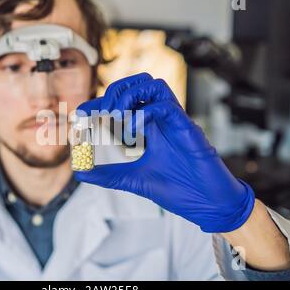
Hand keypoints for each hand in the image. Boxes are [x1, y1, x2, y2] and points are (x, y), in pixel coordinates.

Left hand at [74, 73, 254, 232]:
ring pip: (153, 85)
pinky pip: (165, 106)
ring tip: (115, 118)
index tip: (81, 113)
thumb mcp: (133, 179)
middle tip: (101, 114)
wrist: (208, 204)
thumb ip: (108, 175)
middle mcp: (161, 119)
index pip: (123, 102)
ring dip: (129, 96)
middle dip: (114, 93)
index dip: (100, 103)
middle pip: (138, 84)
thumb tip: (80, 173)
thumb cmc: (178, 189)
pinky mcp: (186, 127)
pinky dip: (144, 113)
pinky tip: (131, 131)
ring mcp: (174, 121)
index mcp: (149, 127)